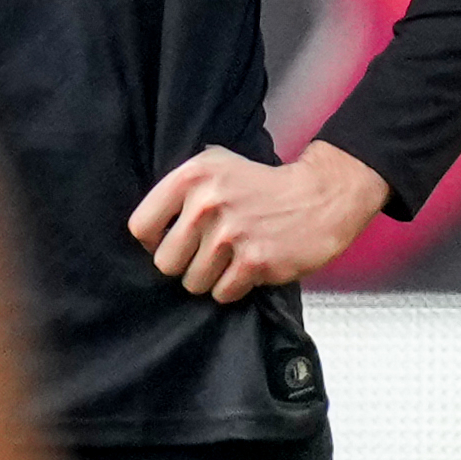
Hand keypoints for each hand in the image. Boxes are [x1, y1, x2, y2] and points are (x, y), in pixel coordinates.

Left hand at [128, 141, 388, 301]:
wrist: (318, 198)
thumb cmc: (263, 185)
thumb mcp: (217, 165)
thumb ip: (182, 189)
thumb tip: (148, 230)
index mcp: (191, 177)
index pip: (142, 228)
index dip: (156, 242)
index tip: (175, 241)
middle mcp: (206, 204)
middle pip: (166, 262)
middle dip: (184, 266)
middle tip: (206, 257)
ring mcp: (231, 235)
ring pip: (193, 283)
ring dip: (210, 280)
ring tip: (229, 263)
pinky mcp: (255, 262)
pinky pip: (222, 294)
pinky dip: (232, 289)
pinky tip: (247, 271)